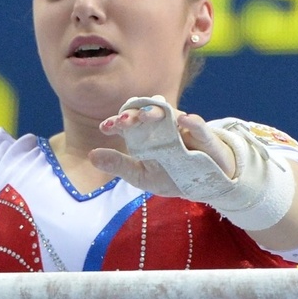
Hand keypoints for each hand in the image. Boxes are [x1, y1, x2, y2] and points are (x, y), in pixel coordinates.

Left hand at [89, 98, 236, 195]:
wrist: (206, 186)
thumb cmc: (172, 177)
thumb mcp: (142, 175)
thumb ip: (119, 165)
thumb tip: (91, 155)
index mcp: (147, 134)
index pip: (130, 122)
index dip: (118, 122)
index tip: (106, 127)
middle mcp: (164, 127)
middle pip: (147, 113)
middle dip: (135, 114)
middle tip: (123, 120)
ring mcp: (185, 130)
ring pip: (171, 115)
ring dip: (158, 112)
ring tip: (146, 114)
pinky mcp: (205, 139)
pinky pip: (200, 128)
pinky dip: (193, 122)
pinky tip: (184, 119)